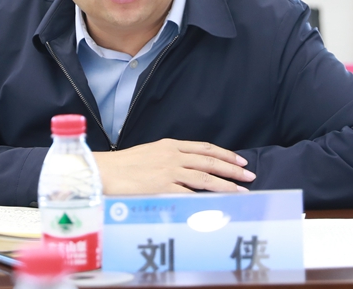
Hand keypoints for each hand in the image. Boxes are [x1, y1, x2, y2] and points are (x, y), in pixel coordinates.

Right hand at [92, 138, 254, 194]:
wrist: (102, 172)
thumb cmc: (122, 166)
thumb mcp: (149, 153)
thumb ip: (168, 158)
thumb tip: (185, 167)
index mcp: (169, 145)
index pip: (204, 148)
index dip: (224, 154)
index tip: (239, 160)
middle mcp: (172, 156)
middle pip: (210, 162)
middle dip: (232, 169)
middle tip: (249, 175)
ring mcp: (169, 172)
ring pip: (206, 178)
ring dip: (226, 186)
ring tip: (242, 192)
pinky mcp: (163, 188)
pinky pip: (190, 196)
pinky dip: (206, 201)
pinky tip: (218, 206)